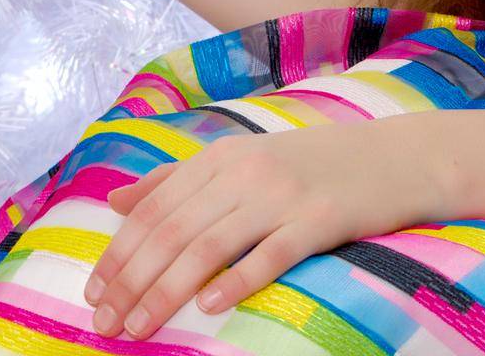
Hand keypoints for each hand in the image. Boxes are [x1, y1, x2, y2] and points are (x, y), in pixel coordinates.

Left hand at [84, 118, 446, 337]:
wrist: (390, 158)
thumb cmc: (308, 164)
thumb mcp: (240, 158)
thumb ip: (177, 178)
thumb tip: (117, 201)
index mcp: (223, 155)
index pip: (156, 208)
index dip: (120, 252)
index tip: (94, 293)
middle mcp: (247, 170)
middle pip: (175, 230)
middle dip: (133, 280)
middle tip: (105, 324)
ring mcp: (283, 195)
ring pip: (210, 246)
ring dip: (167, 291)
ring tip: (140, 327)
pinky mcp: (318, 221)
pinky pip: (270, 254)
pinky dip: (235, 281)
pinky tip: (208, 307)